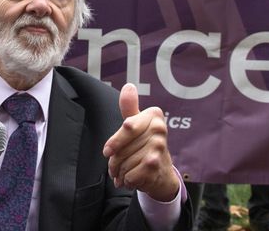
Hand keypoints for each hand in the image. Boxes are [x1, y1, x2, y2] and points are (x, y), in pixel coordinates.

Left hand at [102, 83, 179, 201]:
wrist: (161, 172)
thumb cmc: (145, 144)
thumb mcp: (137, 123)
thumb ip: (130, 106)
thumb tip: (128, 86)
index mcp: (154, 115)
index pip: (127, 127)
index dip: (115, 142)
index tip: (107, 151)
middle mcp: (159, 129)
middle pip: (121, 148)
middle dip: (114, 160)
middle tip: (115, 164)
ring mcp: (159, 148)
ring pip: (124, 162)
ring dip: (120, 171)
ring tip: (124, 171)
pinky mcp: (157, 166)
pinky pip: (130, 175)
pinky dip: (127, 180)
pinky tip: (132, 178)